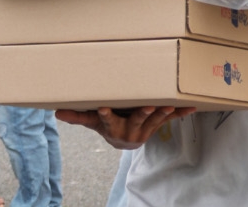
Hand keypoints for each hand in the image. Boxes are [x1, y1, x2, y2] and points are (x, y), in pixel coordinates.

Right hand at [55, 106, 195, 149]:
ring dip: (162, 113)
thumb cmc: (106, 126)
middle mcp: (130, 129)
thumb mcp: (92, 123)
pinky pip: (170, 120)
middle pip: (136, 121)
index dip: (105, 115)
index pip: (107, 120)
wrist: (124, 140)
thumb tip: (55, 112)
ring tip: (169, 106)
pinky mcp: (156, 125)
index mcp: (112, 127)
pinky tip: (191, 107)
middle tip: (147, 106)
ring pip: (155, 120)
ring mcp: (145, 128)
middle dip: (142, 113)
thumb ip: (77, 116)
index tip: (103, 108)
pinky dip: (181, 114)